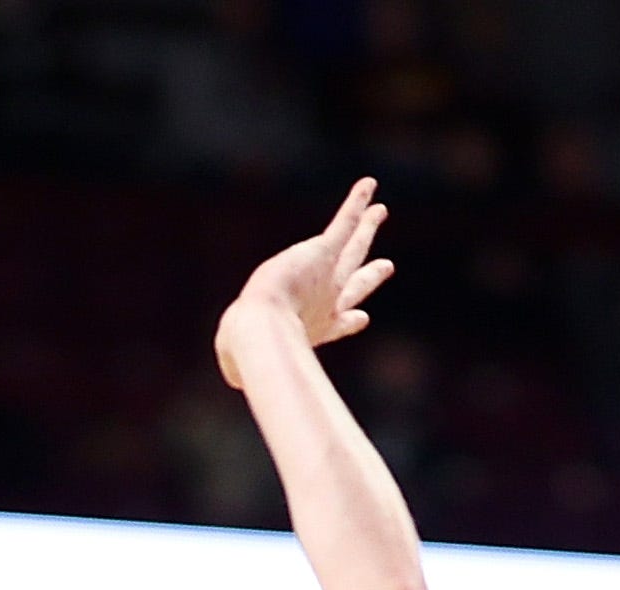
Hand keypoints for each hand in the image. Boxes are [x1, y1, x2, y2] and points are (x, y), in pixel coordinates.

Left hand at [219, 176, 392, 383]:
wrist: (262, 330)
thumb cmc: (247, 349)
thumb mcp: (240, 358)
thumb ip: (239, 363)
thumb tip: (233, 374)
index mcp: (312, 330)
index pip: (337, 324)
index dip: (350, 321)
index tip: (361, 317)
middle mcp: (328, 304)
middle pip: (355, 284)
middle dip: (370, 275)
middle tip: (386, 265)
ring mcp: (330, 277)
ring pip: (355, 247)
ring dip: (367, 226)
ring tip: (379, 210)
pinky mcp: (322, 252)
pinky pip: (344, 223)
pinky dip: (357, 203)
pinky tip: (368, 184)